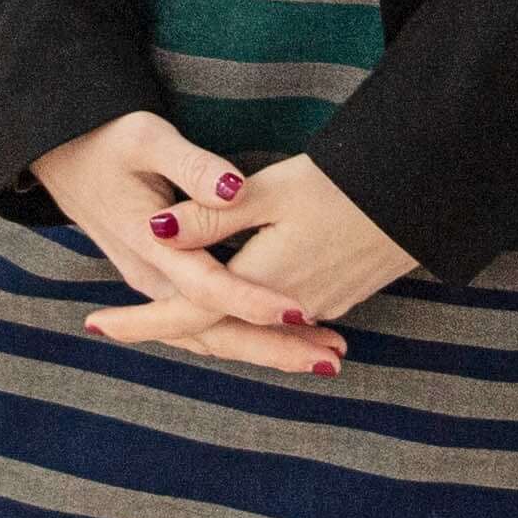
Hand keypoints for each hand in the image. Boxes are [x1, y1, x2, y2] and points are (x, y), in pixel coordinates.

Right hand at [28, 111, 333, 378]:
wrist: (63, 156)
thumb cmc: (107, 140)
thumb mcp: (147, 138)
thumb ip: (192, 165)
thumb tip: (230, 188)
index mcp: (150, 245)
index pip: (209, 286)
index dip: (255, 300)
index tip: (302, 311)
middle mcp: (152, 277)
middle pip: (215, 330)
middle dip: (274, 349)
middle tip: (332, 359)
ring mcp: (155, 286)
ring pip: (211, 335)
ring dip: (266, 349)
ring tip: (325, 357)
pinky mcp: (162, 283)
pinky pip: (204, 324)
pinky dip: (244, 338)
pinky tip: (284, 340)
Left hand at [93, 154, 410, 360]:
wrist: (421, 200)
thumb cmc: (344, 185)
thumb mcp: (271, 190)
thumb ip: (211, 213)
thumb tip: (155, 232)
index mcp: (259, 283)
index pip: (185, 314)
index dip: (139, 322)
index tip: (95, 326)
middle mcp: (285, 308)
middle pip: (214, 332)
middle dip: (167, 329)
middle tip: (121, 327)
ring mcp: (316, 309)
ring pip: (247, 330)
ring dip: (209, 329)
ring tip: (163, 322)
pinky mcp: (337, 300)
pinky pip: (279, 323)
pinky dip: (249, 322)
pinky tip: (238, 310)